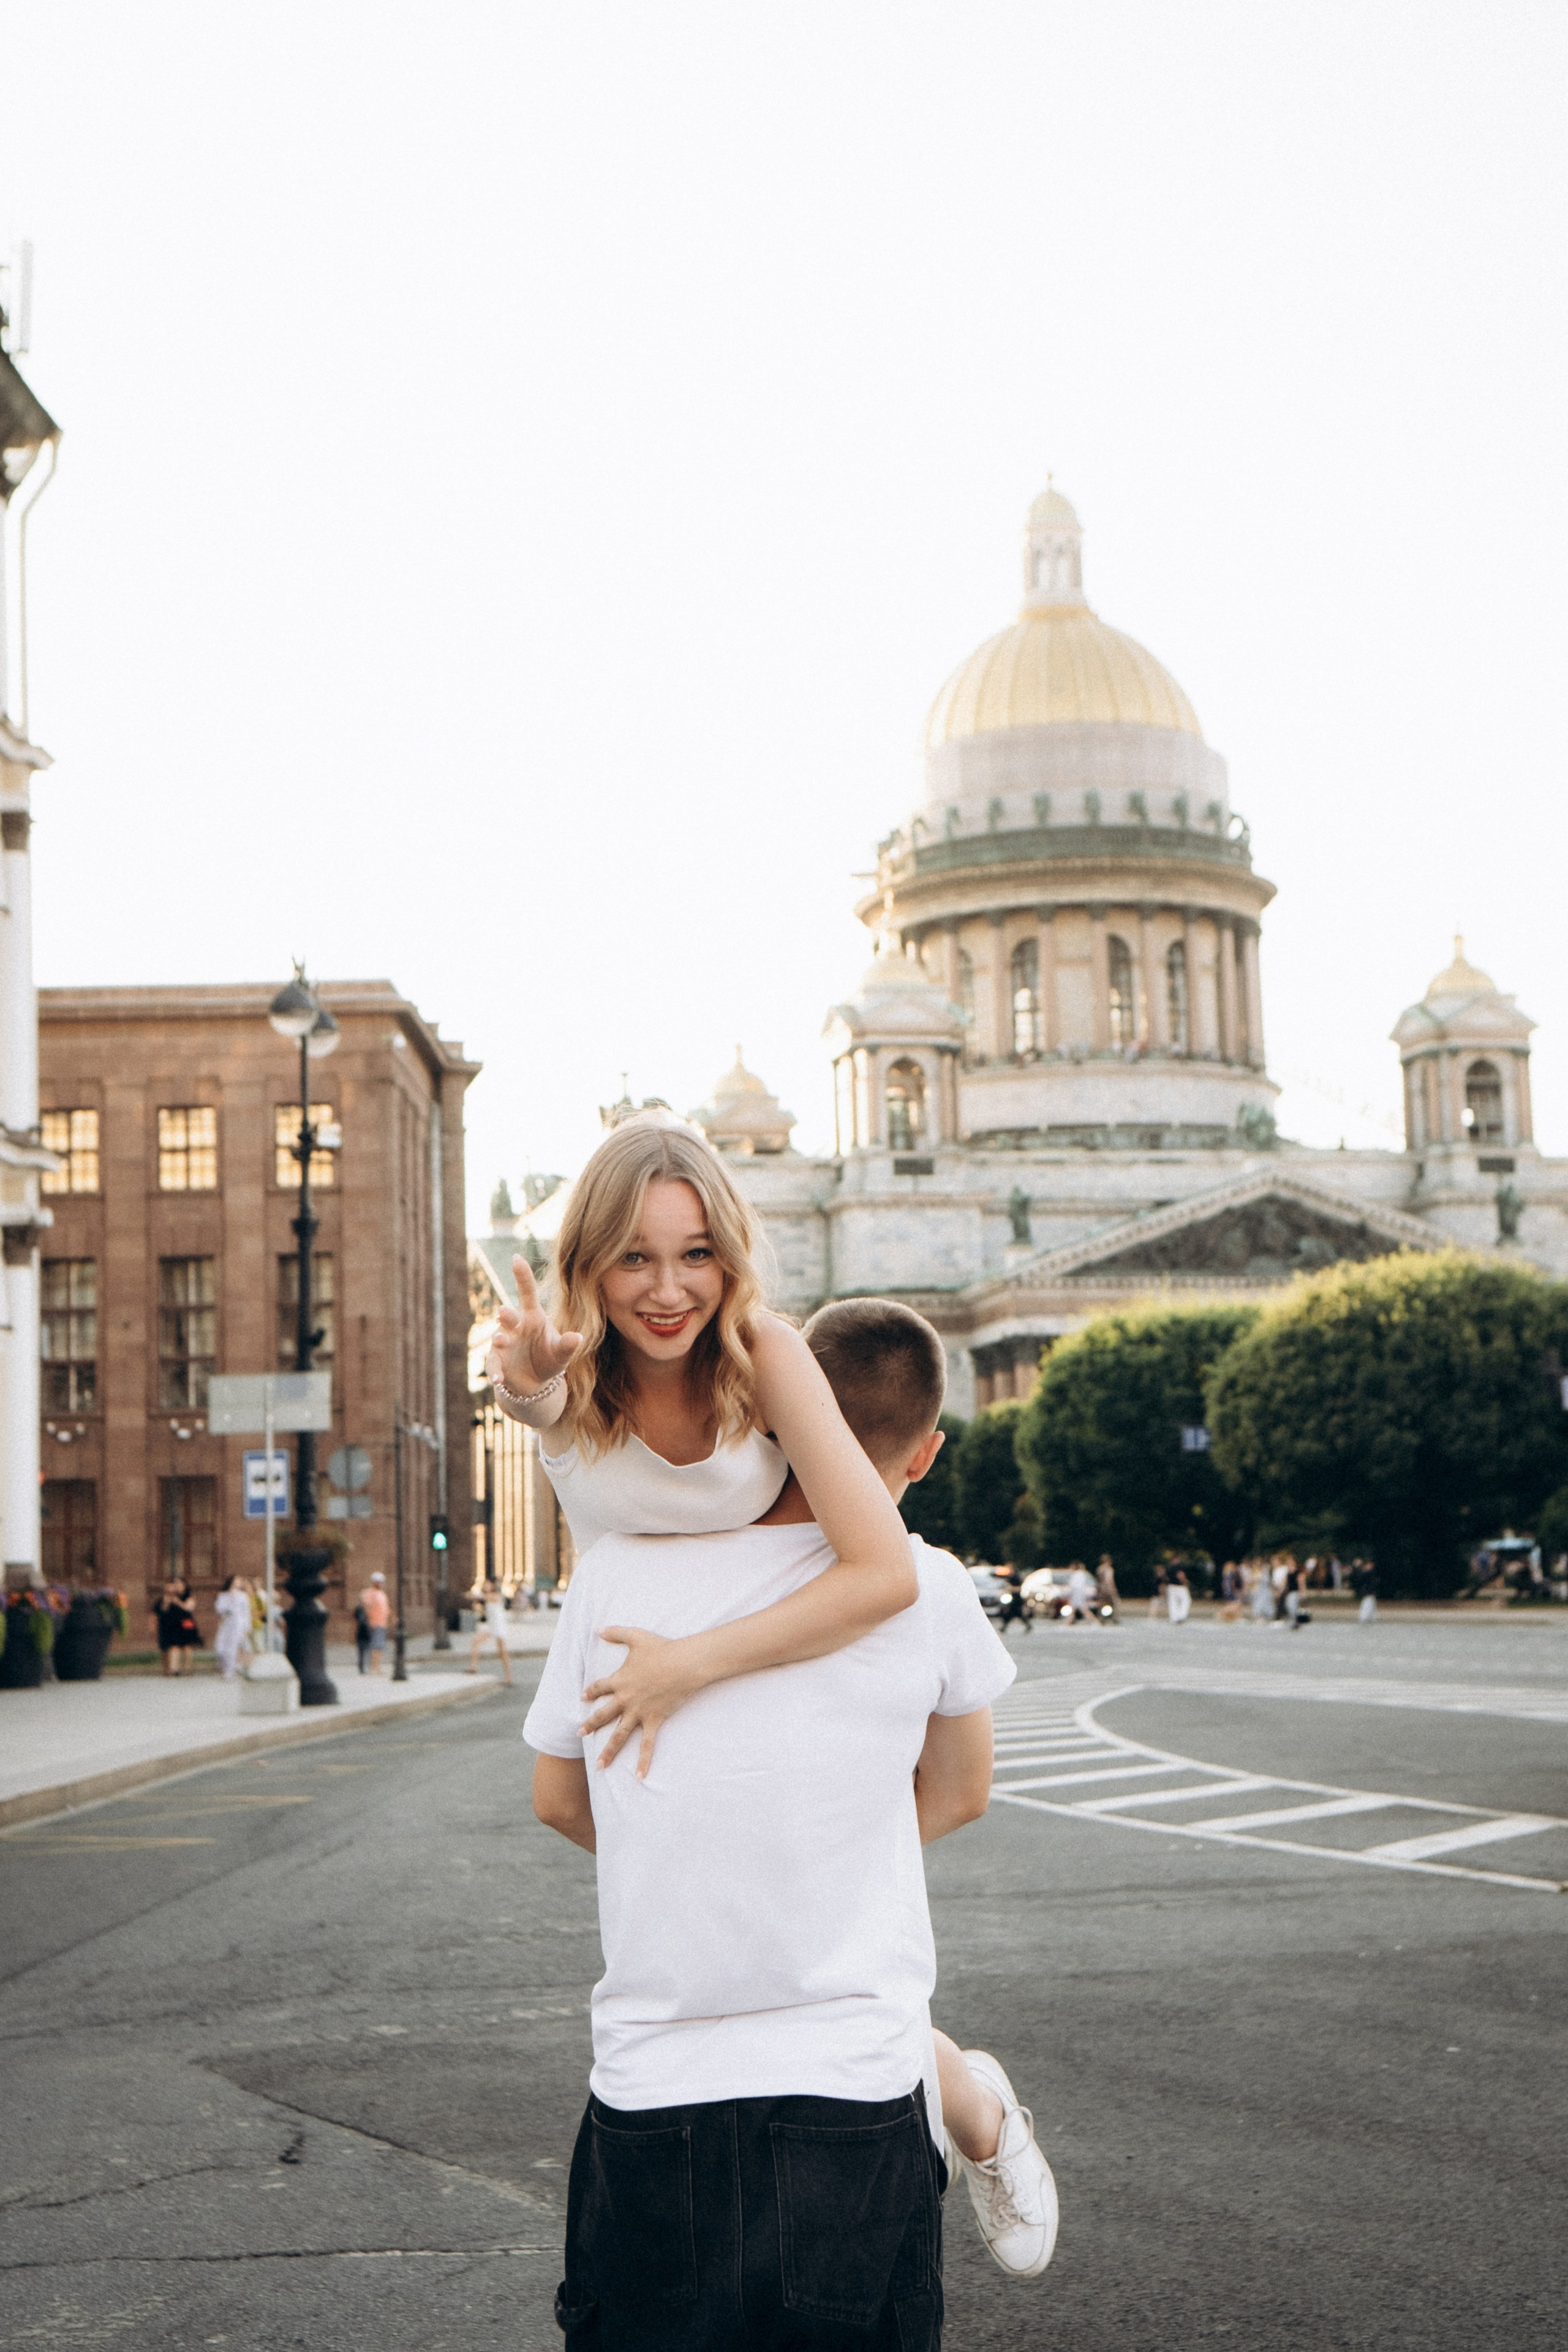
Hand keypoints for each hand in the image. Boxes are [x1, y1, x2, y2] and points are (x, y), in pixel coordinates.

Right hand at [487, 1255, 582, 1398]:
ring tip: (501, 1340)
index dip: (522, 1275)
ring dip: (499, 1338)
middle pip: (509, 1315)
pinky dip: (495, 1371)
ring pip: (498, 1337)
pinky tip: (498, 1379)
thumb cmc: (549, 1358)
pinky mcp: (497, 1362)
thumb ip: (568, 1346)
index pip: (527, 1292)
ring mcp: (504, 1343)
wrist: (535, 1382)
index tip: (516, 1257)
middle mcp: (515, 1327)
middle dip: (506, 1314)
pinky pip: (493, 1364)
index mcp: (532, 1317)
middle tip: (505, 1312)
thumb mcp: (561, 1354)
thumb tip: (578, 1338)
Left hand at [580, 1626, 706, 1778]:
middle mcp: (626, 1699)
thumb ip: (615, 1632)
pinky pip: (647, 1745)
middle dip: (590, 1725)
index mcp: (620, 1680)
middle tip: (579, 1733)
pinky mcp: (654, 1720)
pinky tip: (638, 1777)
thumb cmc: (661, 1649)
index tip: (583, 1698)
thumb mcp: (635, 1637)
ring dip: (608, 1751)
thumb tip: (598, 1628)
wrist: (683, 1664)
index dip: (591, 1692)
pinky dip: (643, 1761)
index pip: (599, 1688)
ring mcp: (639, 1712)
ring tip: (599, 1767)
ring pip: (619, 1735)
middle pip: (603, 1715)